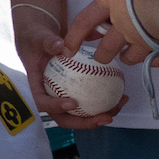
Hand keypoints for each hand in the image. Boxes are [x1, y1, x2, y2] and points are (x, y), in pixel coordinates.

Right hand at [18, 8, 123, 127]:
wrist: (42, 38)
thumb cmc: (37, 38)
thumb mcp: (39, 36)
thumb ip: (48, 42)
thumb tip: (60, 46)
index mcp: (36, 85)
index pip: (41, 102)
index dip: (55, 107)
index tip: (72, 103)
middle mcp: (49, 95)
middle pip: (63, 118)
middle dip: (84, 122)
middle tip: (104, 117)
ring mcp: (63, 96)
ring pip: (79, 115)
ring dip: (99, 116)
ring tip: (118, 106)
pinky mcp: (75, 93)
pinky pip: (89, 102)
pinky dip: (105, 103)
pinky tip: (122, 96)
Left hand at [61, 0, 158, 69]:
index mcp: (109, 0)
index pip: (86, 19)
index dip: (77, 34)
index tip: (70, 48)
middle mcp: (121, 24)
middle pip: (106, 44)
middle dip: (103, 52)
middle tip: (102, 56)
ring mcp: (139, 39)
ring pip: (129, 55)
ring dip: (128, 57)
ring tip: (128, 58)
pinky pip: (156, 58)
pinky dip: (156, 59)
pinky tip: (158, 59)